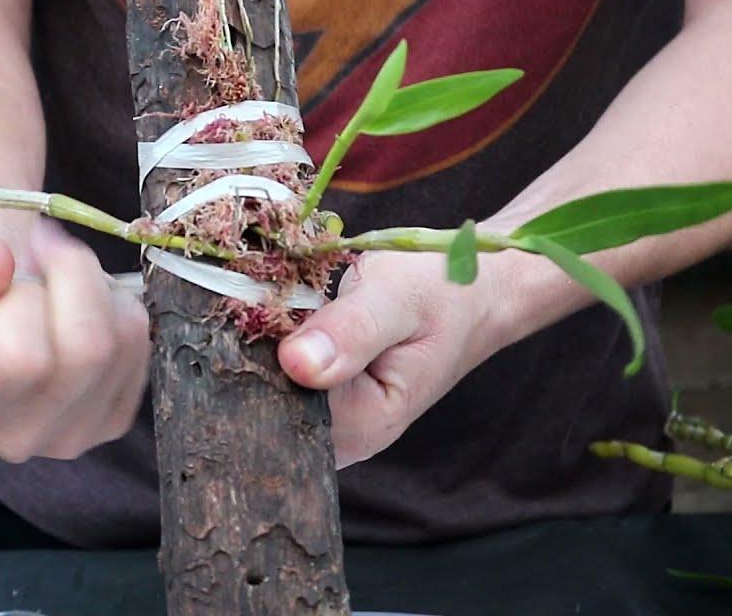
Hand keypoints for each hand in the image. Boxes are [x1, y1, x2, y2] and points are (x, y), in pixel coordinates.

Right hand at [0, 219, 150, 462]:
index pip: (18, 355)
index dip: (21, 290)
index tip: (3, 258)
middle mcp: (14, 438)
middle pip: (84, 349)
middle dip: (72, 275)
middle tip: (41, 247)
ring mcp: (71, 437)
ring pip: (119, 341)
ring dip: (96, 285)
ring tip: (54, 275)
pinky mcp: (112, 419)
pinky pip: (139, 344)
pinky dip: (118, 304)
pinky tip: (78, 301)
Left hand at [277, 250, 504, 468]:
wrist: (476, 292)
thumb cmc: (444, 292)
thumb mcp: (398, 298)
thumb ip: (351, 332)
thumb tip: (296, 364)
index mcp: (364, 425)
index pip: (279, 406)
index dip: (259, 360)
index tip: (257, 314)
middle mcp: (346, 439)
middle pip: (268, 406)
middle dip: (255, 354)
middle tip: (272, 302)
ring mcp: (335, 424)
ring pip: (270, 393)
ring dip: (263, 347)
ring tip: (284, 305)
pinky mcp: (328, 403)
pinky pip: (283, 382)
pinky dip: (276, 347)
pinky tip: (289, 317)